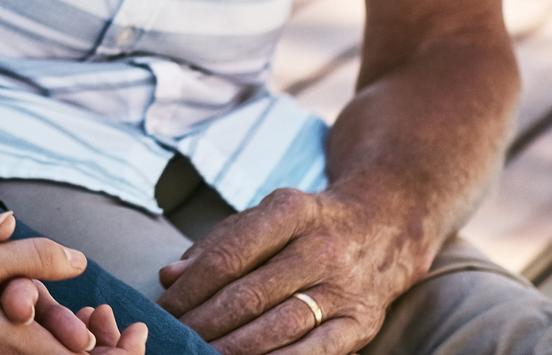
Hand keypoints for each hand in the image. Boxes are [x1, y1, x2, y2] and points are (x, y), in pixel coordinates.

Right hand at [0, 242, 147, 354]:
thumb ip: (28, 258)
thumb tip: (78, 259)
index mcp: (16, 344)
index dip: (121, 352)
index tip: (136, 331)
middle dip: (107, 351)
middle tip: (124, 329)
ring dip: (77, 347)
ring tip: (90, 321)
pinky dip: (47, 343)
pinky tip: (39, 318)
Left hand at [156, 184, 429, 352]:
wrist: (386, 224)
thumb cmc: (307, 224)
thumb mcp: (264, 215)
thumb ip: (215, 244)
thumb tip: (168, 276)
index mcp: (290, 211)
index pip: (229, 255)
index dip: (191, 287)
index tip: (166, 307)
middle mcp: (321, 248)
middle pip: (250, 295)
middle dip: (205, 322)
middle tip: (176, 337)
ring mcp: (346, 287)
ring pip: (279, 326)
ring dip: (234, 347)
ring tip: (201, 354)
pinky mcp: (364, 322)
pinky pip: (317, 351)